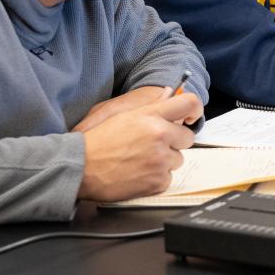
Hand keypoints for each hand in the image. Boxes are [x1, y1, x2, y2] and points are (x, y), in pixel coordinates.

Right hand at [78, 92, 202, 201]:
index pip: (189, 104)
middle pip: (187, 138)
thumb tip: (168, 93)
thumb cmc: (97, 141)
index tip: (190, 117)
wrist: (80, 168)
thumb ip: (150, 105)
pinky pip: (167, 178)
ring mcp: (161, 159)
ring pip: (177, 160)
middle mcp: (160, 135)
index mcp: (152, 116)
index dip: (194, 109)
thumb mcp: (122, 114)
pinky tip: (137, 173)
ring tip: (139, 160)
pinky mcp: (158, 181)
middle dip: (174, 142)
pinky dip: (155, 178)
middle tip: (153, 145)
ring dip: (164, 161)